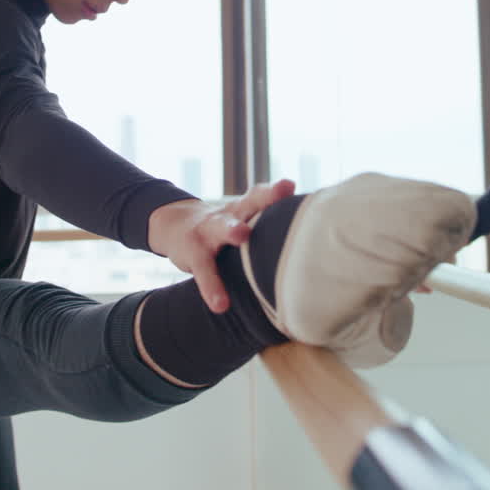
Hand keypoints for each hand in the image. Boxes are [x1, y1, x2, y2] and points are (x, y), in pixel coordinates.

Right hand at [149, 179, 296, 312]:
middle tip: (281, 190)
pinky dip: (212, 287)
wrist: (175, 226)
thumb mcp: (242, 218)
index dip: (275, 190)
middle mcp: (229, 214)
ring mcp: (208, 231)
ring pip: (221, 227)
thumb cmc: (222, 227)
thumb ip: (269, 224)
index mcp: (245, 208)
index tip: (289, 185)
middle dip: (265, 197)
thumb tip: (313, 240)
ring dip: (232, 229)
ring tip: (241, 234)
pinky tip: (220, 305)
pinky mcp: (193, 253)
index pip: (262, 195)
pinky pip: (204, 270)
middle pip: (248, 202)